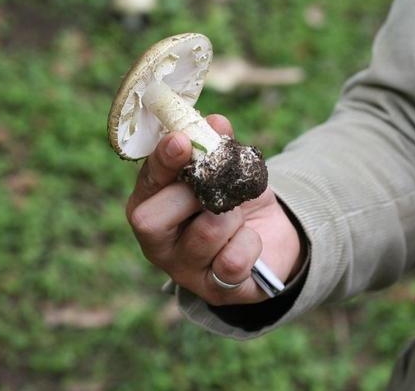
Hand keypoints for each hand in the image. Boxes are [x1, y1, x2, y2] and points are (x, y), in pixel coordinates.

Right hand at [126, 114, 303, 305]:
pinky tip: (250, 242)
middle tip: (219, 190)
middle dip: (196, 194)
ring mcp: (182, 271)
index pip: (145, 183)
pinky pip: (233, 260)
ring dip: (231, 215)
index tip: (180, 140)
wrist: (269, 238)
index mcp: (149, 206)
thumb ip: (218, 145)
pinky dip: (251, 243)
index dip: (161, 161)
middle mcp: (156, 243)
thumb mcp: (227, 168)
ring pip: (205, 232)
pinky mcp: (214, 292)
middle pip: (152, 218)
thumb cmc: (234, 199)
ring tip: (236, 216)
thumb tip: (215, 122)